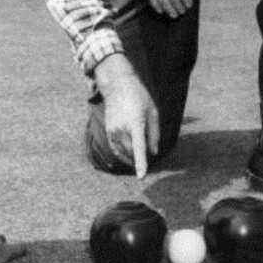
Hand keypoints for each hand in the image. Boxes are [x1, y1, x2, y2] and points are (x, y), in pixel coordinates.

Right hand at [95, 55, 159, 177]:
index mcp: (136, 123)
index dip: (140, 163)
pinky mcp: (108, 131)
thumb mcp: (153, 112)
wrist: (118, 86)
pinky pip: (116, 150)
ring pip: (124, 152)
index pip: (139, 148)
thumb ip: (154, 134)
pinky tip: (129, 158)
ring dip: (133, 156)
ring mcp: (113, 130)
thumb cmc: (140, 98)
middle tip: (150, 149)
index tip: (141, 176)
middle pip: (133, 152)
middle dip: (142, 155)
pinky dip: (123, 156)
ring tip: (140, 151)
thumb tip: (153, 152)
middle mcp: (122, 129)